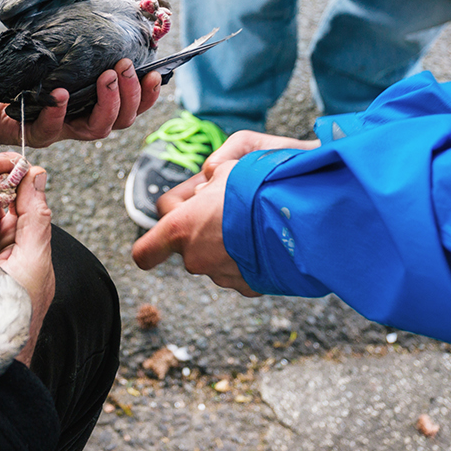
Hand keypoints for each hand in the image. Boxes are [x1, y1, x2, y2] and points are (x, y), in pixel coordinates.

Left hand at [0, 59, 161, 147]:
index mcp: (95, 102)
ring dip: (108, 103)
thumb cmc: (24, 71)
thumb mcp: (53, 47)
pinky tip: (62, 93)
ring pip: (97, 128)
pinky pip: (52, 128)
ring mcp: (62, 129)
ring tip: (107, 76)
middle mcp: (84, 119)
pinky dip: (60, 111)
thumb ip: (74, 30)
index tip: (155, 72)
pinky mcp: (36, 133)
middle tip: (125, 65)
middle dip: (130, 93)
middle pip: (123, 119)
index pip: (133, 104)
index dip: (148, 93)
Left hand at [131, 131, 317, 296]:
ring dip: (226, 241)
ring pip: (215, 258)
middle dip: (201, 226)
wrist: (305, 215)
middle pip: (186, 245)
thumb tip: (206, 184)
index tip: (163, 234)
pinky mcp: (250, 286)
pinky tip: (267, 237)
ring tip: (253, 218)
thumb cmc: (261, 184)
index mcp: (180, 229)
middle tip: (225, 204)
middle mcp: (196, 258)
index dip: (153, 241)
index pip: (145, 251)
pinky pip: (241, 270)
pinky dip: (249, 257)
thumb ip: (209, 175)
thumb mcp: (229, 164)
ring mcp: (223, 275)